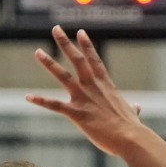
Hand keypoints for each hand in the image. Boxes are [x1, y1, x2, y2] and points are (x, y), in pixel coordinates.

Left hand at [26, 26, 146, 157]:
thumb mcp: (132, 113)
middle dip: (65, 43)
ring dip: (49, 63)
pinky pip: (54, 105)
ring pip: (62, 76)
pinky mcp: (76, 113)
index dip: (86, 45)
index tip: (80, 32)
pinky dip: (40, 101)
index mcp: (106, 86)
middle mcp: (93, 87)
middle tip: (56, 28)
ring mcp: (83, 99)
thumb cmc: (132, 128)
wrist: (130, 137)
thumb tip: (137, 107)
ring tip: (37, 52)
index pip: (94, 60)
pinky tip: (28, 97)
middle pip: (77, 60)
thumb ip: (132, 108)